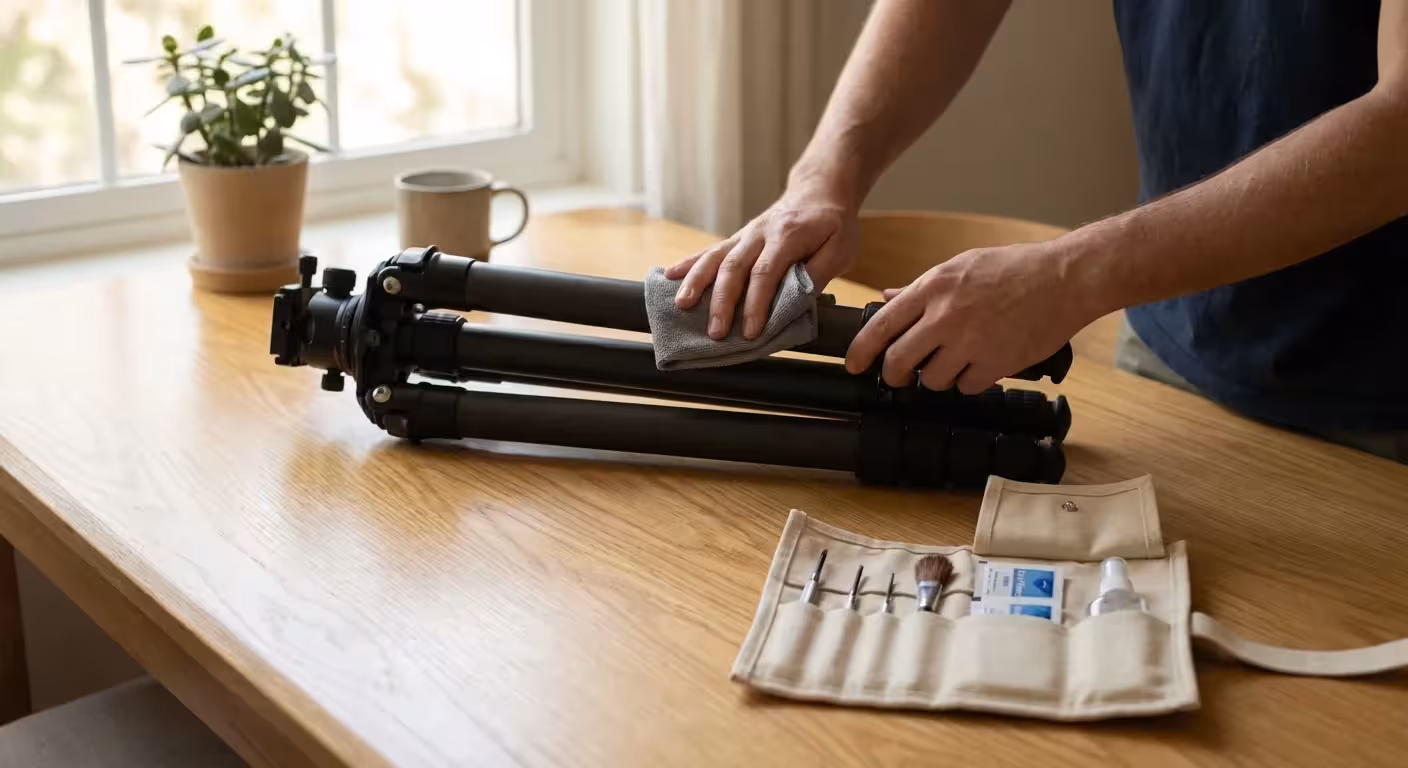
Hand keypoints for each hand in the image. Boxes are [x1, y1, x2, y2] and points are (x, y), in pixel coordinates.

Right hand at [666, 192, 858, 339]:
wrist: (818, 190)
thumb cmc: (832, 224)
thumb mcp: (841, 249)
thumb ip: (818, 274)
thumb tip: (796, 301)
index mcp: (787, 236)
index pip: (766, 272)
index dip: (757, 303)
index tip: (752, 331)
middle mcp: (760, 233)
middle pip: (734, 267)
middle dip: (722, 302)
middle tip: (715, 332)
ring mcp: (745, 235)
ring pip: (715, 257)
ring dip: (696, 282)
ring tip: (681, 305)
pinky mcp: (737, 238)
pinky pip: (710, 250)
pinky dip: (689, 263)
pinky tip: (669, 276)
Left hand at [844, 241, 1099, 393]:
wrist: (1065, 279)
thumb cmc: (1014, 269)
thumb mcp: (962, 266)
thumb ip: (921, 287)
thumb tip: (888, 299)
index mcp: (934, 288)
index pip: (882, 325)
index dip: (862, 351)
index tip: (854, 365)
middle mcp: (946, 316)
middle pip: (899, 361)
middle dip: (895, 375)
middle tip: (899, 377)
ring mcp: (970, 341)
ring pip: (932, 379)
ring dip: (939, 377)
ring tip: (956, 360)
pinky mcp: (995, 363)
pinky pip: (966, 387)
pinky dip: (970, 382)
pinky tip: (981, 365)